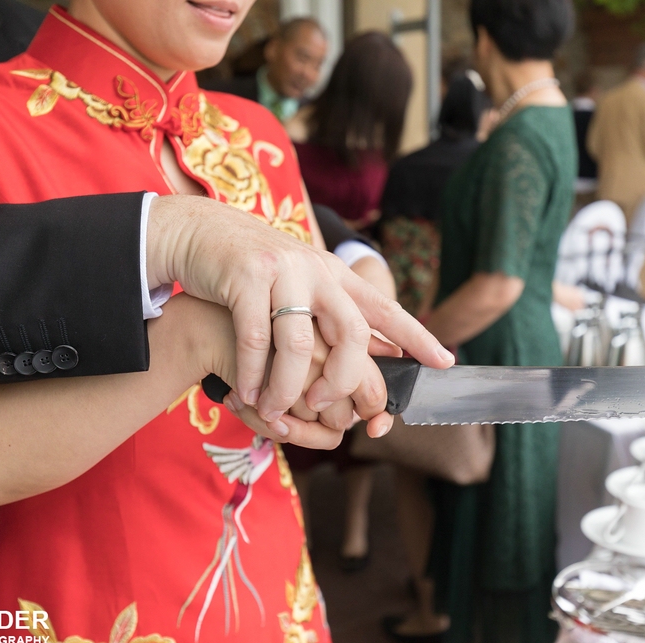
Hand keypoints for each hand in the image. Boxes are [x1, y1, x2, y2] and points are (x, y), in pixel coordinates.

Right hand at [146, 195, 453, 426]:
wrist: (199, 232)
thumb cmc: (254, 271)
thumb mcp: (303, 284)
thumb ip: (337, 313)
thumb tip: (385, 352)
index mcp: (335, 275)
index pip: (385, 308)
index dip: (417, 336)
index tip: (445, 362)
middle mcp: (316, 270)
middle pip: (351, 333)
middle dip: (343, 380)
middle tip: (322, 408)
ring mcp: (281, 271)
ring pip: (297, 344)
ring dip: (287, 386)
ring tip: (274, 408)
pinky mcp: (244, 276)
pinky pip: (255, 338)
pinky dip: (253, 372)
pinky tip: (246, 393)